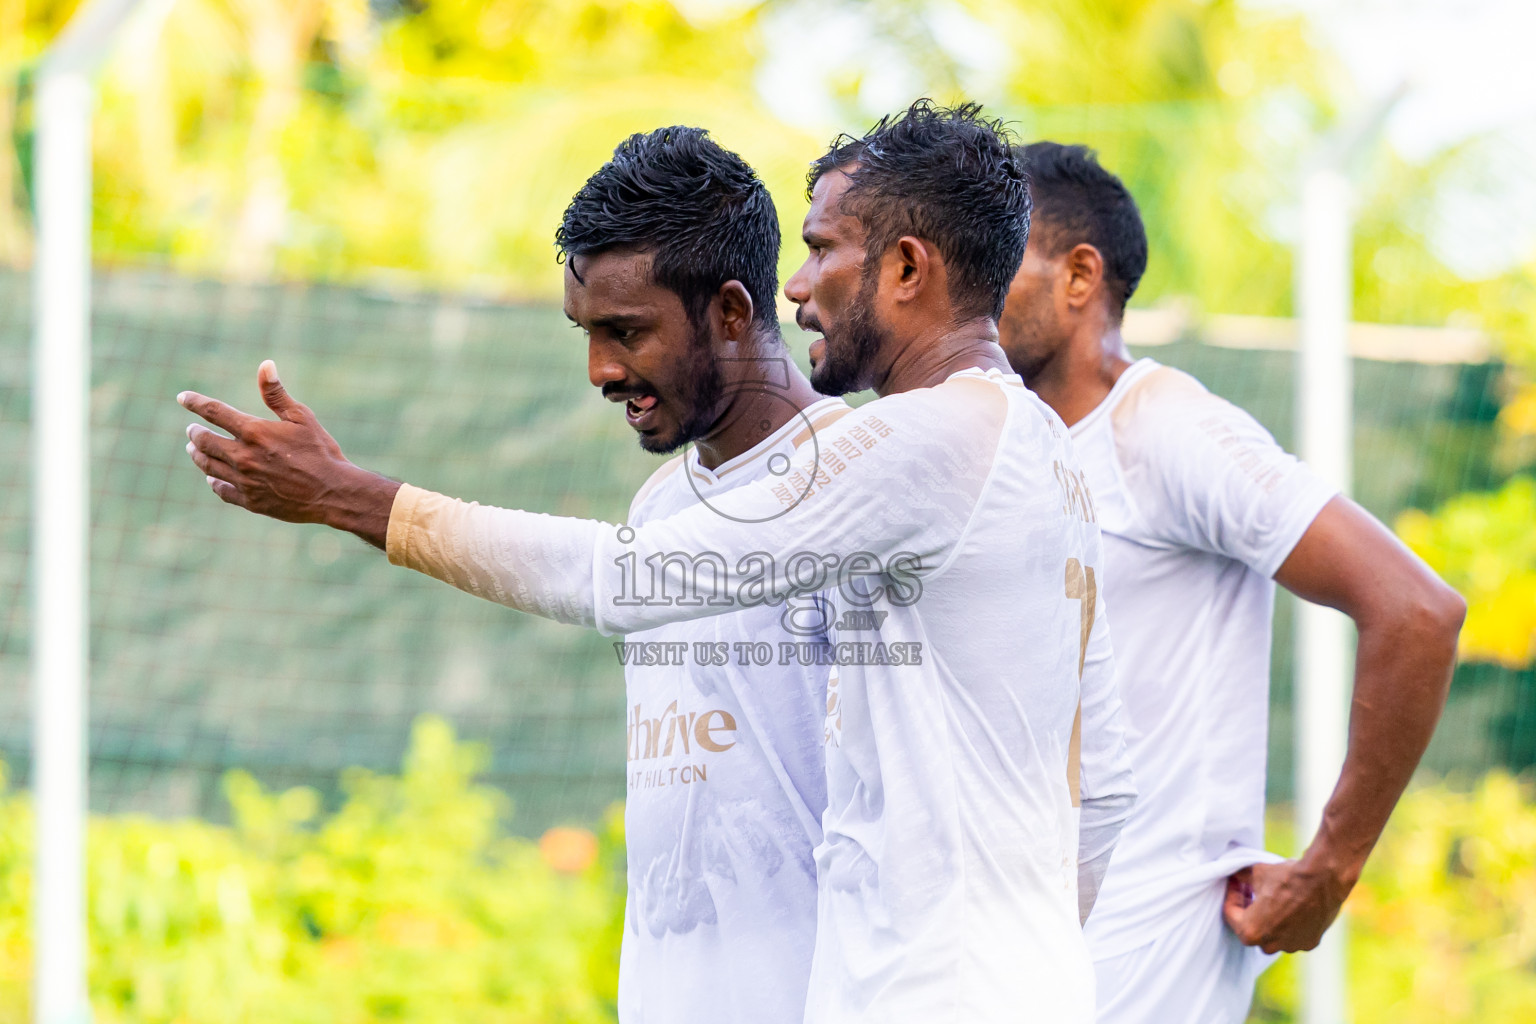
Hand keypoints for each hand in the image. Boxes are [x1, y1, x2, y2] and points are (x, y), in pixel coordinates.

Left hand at [178, 360, 399, 546]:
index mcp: (254, 432)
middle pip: (205, 441)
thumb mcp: (302, 418)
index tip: (183, 397)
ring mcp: (245, 481)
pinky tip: (211, 479)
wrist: (333, 493)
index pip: (215, 412)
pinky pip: (222, 490)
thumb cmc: (321, 451)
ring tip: (194, 450)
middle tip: (191, 430)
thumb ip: (277, 394)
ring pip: (208, 466)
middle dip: (195, 433)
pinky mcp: (251, 501)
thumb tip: (265, 365)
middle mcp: (243, 456)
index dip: (196, 403)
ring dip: (198, 455)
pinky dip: (213, 482)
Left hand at [1223, 858, 1353, 953]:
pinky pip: (1293, 936)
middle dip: (1248, 909)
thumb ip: (1241, 877)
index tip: (1235, 882)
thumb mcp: (1256, 872)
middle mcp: (1270, 945)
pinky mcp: (1310, 943)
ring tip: (1271, 900)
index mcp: (1251, 931)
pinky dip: (1290, 925)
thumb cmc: (1286, 878)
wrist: (1323, 880)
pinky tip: (1291, 907)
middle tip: (1249, 891)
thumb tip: (1235, 875)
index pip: (1231, 914)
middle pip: (1251, 929)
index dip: (1231, 895)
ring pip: (1273, 936)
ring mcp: (1291, 947)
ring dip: (1269, 921)